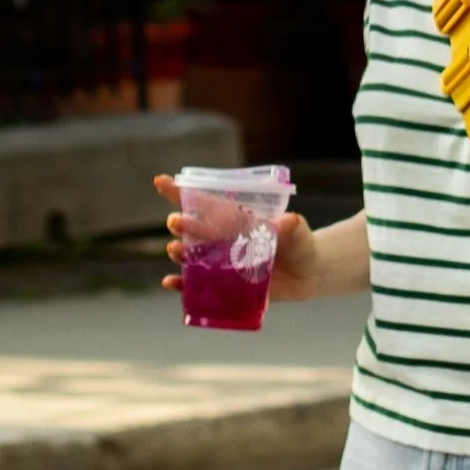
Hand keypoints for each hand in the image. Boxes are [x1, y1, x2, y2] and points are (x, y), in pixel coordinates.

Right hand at [153, 174, 319, 300]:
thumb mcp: (299, 231)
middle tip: (174, 222)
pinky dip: (183, 286)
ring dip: (181, 253)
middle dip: (183, 225)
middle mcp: (225, 240)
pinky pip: (199, 288)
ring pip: (194, 257)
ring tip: (174, 250)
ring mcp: (223, 264)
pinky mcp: (226, 288)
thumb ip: (293, 226)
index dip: (182, 193)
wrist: (308, 274)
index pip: (207, 204)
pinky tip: (169, 283)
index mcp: (237, 220)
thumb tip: (288, 220)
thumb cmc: (300, 244)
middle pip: (197, 230)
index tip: (161, 182)